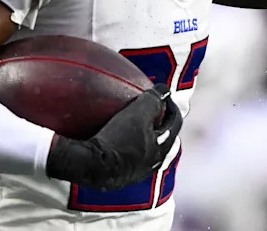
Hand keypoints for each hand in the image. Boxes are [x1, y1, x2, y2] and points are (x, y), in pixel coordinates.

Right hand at [45, 84, 181, 190]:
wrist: (91, 167)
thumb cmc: (118, 140)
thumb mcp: (138, 113)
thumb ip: (153, 100)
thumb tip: (163, 90)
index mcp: (162, 149)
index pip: (175, 123)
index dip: (171, 106)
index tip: (163, 95)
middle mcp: (151, 164)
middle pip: (161, 138)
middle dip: (157, 122)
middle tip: (149, 108)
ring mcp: (133, 172)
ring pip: (142, 148)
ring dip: (139, 134)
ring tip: (128, 120)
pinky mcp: (116, 176)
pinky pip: (123, 154)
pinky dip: (121, 142)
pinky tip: (107, 133)